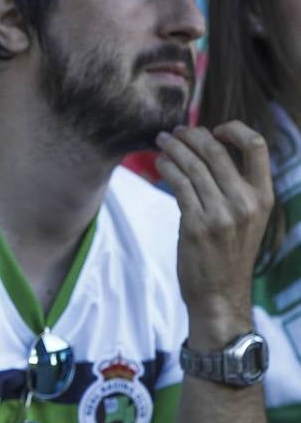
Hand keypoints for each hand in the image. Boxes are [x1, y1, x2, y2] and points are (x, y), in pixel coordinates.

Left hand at [155, 122, 273, 346]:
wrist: (220, 294)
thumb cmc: (228, 254)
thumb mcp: (246, 219)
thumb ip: (235, 188)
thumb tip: (208, 152)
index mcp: (263, 197)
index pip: (257, 146)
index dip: (234, 129)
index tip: (213, 128)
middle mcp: (246, 202)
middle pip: (216, 151)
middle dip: (192, 136)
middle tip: (175, 132)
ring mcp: (222, 213)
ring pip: (194, 165)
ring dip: (174, 148)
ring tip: (161, 141)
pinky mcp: (198, 224)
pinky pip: (179, 184)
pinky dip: (167, 168)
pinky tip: (160, 162)